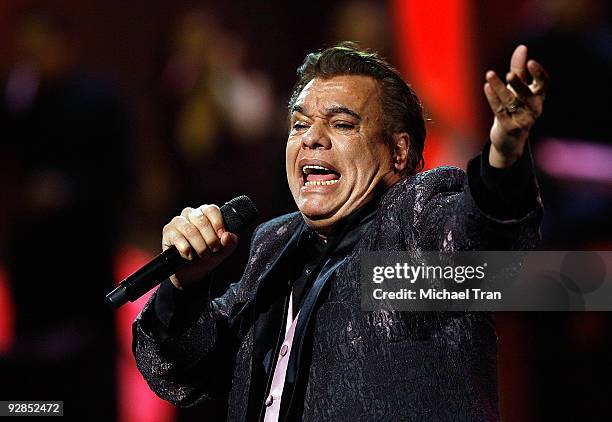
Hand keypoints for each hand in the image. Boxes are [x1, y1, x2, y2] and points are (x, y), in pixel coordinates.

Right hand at [162, 204, 238, 289]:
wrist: (192, 272)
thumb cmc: (208, 255)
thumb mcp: (223, 250)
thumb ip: (230, 242)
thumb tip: (227, 236)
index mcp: (205, 213)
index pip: (212, 210)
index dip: (218, 223)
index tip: (222, 236)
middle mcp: (191, 214)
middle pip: (202, 221)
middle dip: (210, 239)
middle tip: (213, 250)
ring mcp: (178, 222)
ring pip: (190, 230)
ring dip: (200, 246)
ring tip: (203, 255)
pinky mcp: (168, 232)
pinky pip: (178, 238)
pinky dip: (186, 250)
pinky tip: (189, 256)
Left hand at [484, 45, 548, 167]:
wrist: (510, 139)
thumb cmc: (516, 108)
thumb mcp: (518, 88)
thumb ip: (519, 69)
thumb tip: (522, 47)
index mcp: (539, 96)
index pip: (544, 83)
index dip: (539, 73)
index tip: (531, 62)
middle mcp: (534, 108)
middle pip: (527, 94)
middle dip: (518, 84)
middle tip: (510, 73)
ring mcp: (522, 119)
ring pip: (510, 101)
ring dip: (499, 87)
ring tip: (489, 74)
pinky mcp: (508, 126)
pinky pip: (499, 110)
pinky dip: (492, 98)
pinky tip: (487, 87)